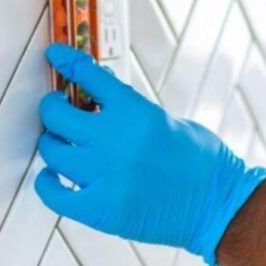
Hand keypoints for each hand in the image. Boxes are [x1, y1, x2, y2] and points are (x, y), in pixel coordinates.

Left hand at [35, 45, 265, 265]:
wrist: (218, 205)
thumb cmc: (202, 162)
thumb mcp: (168, 121)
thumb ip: (131, 112)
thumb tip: (98, 102)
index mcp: (135, 113)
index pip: (87, 75)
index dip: (66, 61)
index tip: (56, 56)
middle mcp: (115, 141)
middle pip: (56, 115)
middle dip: (53, 108)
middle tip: (57, 109)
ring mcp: (104, 176)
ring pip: (52, 151)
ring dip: (52, 143)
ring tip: (60, 143)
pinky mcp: (100, 209)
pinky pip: (54, 194)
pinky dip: (47, 184)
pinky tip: (52, 177)